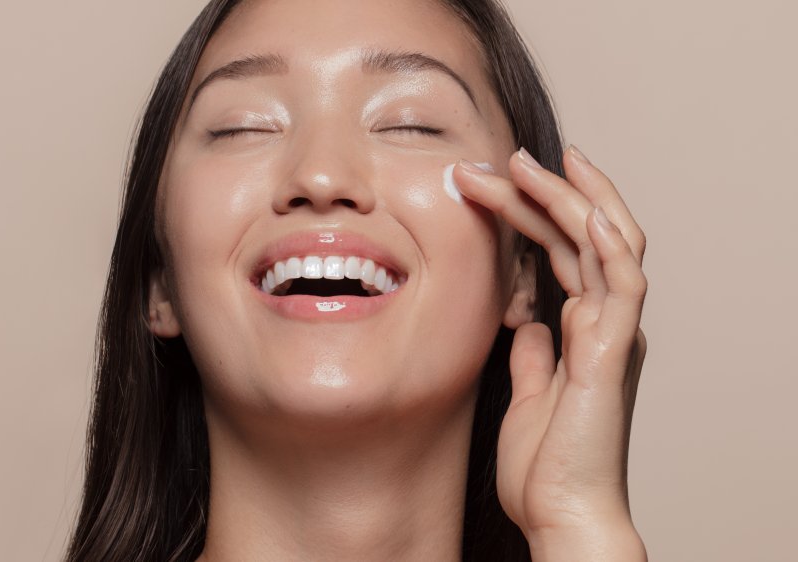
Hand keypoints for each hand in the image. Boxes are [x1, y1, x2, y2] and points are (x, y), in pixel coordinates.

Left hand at [454, 147, 647, 560]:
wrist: (560, 512)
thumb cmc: (543, 463)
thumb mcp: (526, 391)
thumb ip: (531, 351)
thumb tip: (524, 318)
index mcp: (580, 328)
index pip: (562, 251)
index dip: (535, 211)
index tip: (496, 179)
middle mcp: (602, 322)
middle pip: (581, 236)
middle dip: (543, 191)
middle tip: (502, 157)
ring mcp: (612, 333)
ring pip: (605, 245)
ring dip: (570, 199)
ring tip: (529, 162)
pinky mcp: (613, 352)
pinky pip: (621, 286)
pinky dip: (607, 245)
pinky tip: (585, 211)